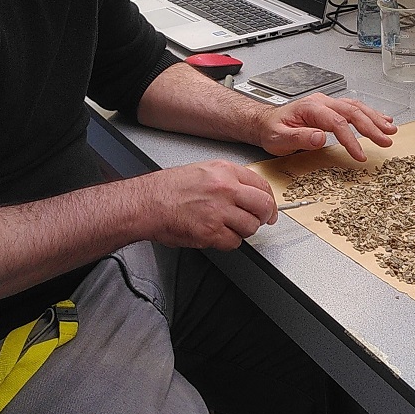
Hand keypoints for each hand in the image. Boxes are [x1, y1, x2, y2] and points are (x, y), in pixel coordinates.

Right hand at [139, 159, 277, 250]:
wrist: (146, 203)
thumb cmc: (168, 189)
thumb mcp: (202, 171)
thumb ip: (228, 179)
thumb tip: (248, 193)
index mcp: (224, 171)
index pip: (261, 185)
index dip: (268, 200)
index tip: (268, 208)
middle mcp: (225, 189)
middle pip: (263, 206)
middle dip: (264, 217)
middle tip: (259, 221)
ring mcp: (219, 212)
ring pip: (251, 227)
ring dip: (243, 230)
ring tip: (228, 227)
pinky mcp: (211, 232)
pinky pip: (234, 242)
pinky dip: (228, 242)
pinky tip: (216, 235)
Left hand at [257, 93, 396, 161]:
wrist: (265, 123)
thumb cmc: (272, 130)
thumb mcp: (279, 138)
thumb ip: (299, 138)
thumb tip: (320, 137)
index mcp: (310, 108)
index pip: (337, 122)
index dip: (351, 139)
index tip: (360, 154)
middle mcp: (321, 102)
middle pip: (352, 112)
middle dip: (372, 126)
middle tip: (386, 139)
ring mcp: (327, 104)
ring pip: (356, 108)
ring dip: (375, 119)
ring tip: (390, 130)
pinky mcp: (331, 109)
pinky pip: (353, 109)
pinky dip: (370, 115)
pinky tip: (381, 120)